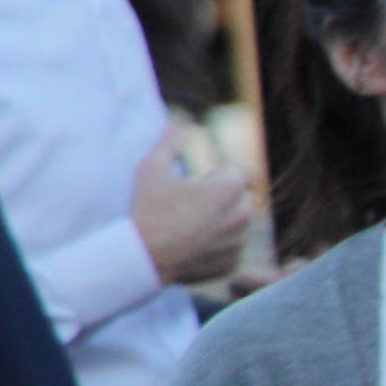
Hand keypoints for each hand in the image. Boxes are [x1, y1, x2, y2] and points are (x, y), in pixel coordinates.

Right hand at [131, 143, 256, 291]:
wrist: (142, 257)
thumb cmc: (148, 209)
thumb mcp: (151, 168)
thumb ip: (169, 141)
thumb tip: (178, 121)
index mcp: (231, 188)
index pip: (232, 174)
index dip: (209, 179)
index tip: (190, 188)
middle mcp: (244, 215)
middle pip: (238, 198)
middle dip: (219, 199)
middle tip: (187, 207)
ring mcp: (240, 242)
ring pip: (235, 224)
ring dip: (220, 222)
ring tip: (187, 226)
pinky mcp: (233, 264)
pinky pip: (229, 248)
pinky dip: (216, 246)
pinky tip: (191, 245)